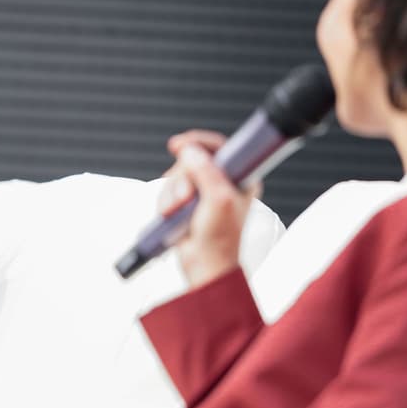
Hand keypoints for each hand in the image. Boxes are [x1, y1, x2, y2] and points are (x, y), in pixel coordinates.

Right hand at [160, 130, 257, 287]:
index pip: (220, 146)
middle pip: (192, 160)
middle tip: (184, 197)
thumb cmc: (219, 240)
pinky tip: (172, 213)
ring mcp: (204, 191)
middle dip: (181, 178)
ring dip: (171, 193)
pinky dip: (166, 200)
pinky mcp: (188, 202)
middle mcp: (223, 181)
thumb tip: (190, 152)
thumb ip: (207, 173)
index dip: (199, 142)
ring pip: (177, 175)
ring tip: (177, 210)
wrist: (203, 265)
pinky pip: (168, 189)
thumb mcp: (218, 201)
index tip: (179, 145)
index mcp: (240, 178)